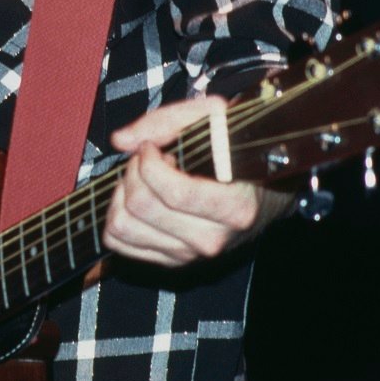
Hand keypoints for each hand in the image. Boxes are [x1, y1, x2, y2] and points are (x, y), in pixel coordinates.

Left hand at [102, 96, 289, 266]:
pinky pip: (120, 243)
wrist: (262, 196)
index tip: (151, 147)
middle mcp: (212, 239)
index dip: (149, 163)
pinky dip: (117, 215)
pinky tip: (139, 198)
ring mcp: (191, 254)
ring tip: (143, 180)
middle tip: (147, 159)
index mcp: (234, 208)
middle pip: (142, 207)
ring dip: (122, 194)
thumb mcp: (214, 119)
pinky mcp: (172, 261)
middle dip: (133, 173)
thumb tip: (121, 140)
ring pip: (124, 227)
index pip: (174, 193)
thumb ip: (167, 121)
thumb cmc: (237, 153)